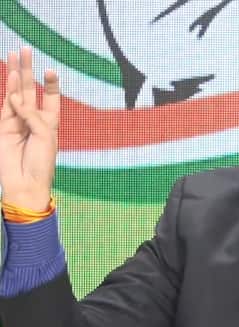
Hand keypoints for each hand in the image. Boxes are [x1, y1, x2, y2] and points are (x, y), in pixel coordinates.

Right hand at [0, 47, 59, 210]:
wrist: (25, 182)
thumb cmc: (41, 163)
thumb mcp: (46, 137)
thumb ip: (33, 115)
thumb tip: (17, 99)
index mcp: (50, 122)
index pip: (50, 97)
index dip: (50, 84)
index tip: (51, 69)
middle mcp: (34, 119)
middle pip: (31, 89)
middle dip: (29, 70)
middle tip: (26, 49)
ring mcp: (17, 121)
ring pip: (16, 92)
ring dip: (16, 74)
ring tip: (16, 54)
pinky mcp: (4, 126)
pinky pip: (6, 104)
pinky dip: (9, 90)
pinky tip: (12, 76)